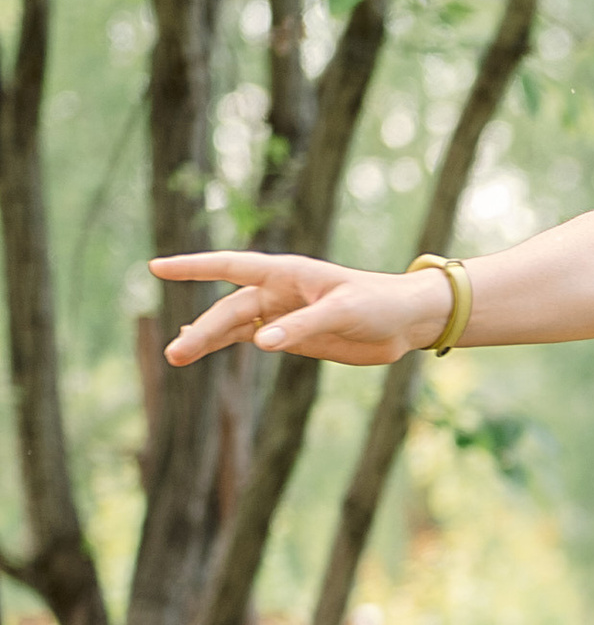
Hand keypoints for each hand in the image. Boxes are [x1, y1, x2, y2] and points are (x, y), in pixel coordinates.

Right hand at [152, 249, 449, 368]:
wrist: (405, 321)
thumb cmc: (378, 303)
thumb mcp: (342, 311)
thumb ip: (302, 326)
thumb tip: (261, 342)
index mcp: (286, 274)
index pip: (230, 267)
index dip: (194, 267)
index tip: (157, 267)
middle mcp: (278, 292)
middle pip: (228, 310)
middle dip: (201, 331)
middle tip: (174, 355)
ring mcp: (282, 315)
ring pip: (233, 327)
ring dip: (206, 340)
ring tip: (176, 358)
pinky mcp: (292, 337)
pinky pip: (250, 338)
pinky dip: (225, 343)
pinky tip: (199, 347)